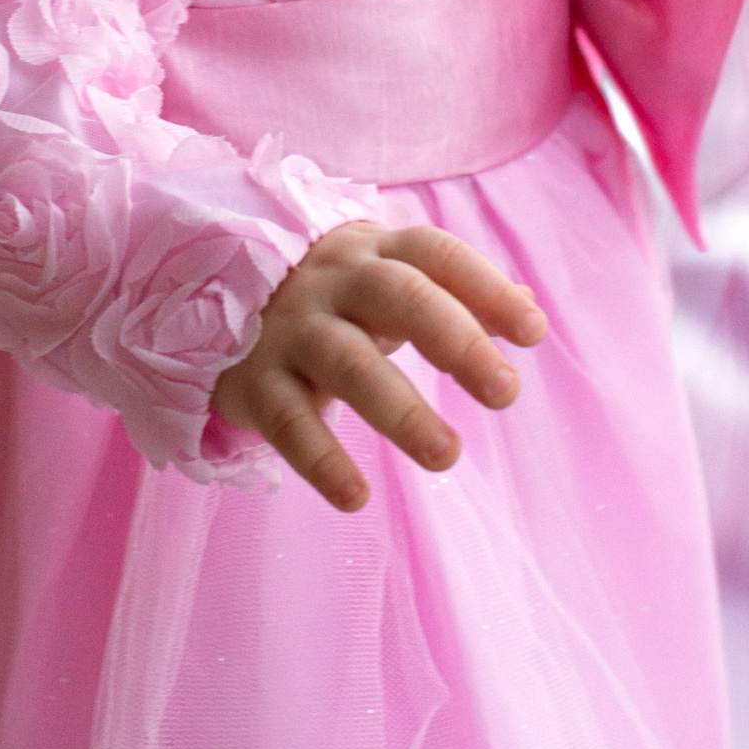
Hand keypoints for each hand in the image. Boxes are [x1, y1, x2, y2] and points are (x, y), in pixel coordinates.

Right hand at [212, 222, 547, 511]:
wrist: (214, 298)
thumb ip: (458, 296)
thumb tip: (532, 315)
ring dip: (401, 411)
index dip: (488, 289)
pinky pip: (290, 422)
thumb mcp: (391, 280)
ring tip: (448, 456)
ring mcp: (291, 329)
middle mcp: (333, 282)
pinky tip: (356, 497)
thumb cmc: (336, 299)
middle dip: (457, 342)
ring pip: (349, 363)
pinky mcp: (254, 382)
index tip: (534, 332)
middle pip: (400, 297)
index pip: (438, 254)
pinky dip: (322, 460)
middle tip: (506, 393)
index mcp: (375, 251)